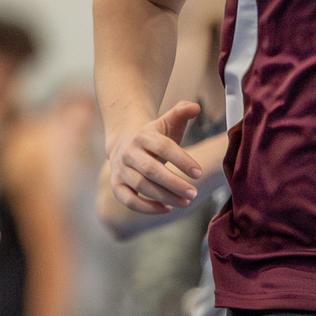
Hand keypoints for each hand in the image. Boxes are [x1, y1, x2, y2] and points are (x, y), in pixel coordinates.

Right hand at [109, 99, 202, 214]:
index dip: (182, 160)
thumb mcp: (167, 123)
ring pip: (141, 186)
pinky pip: (129, 200)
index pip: (163, 147)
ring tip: (186, 202)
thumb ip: (181, 113)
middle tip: (194, 193)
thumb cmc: (154, 137)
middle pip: (151, 170)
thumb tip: (195, 106)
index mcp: (144, 136)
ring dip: (164, 196)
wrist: (124, 144)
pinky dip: (147, 207)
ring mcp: (121, 169)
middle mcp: (129, 153)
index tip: (199, 173)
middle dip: (174, 183)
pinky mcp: (117, 185)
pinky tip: (167, 209)